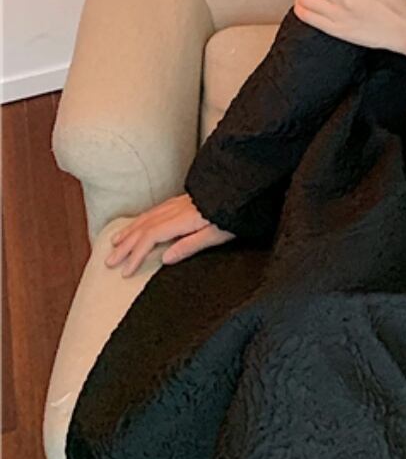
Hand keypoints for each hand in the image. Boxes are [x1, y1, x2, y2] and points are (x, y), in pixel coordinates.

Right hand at [105, 194, 233, 275]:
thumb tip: (165, 259)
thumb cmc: (234, 213)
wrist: (243, 187)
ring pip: (146, 217)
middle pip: (143, 228)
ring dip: (129, 231)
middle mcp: (175, 210)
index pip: (150, 238)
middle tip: (109, 262)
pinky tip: (136, 223)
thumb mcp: (217, 234)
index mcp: (182, 219)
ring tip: (114, 243)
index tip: (125, 271)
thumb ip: (191, 245)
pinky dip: (140, 219)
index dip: (135, 255)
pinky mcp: (182, 200)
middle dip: (124, 246)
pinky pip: (154, 210)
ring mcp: (178, 203)